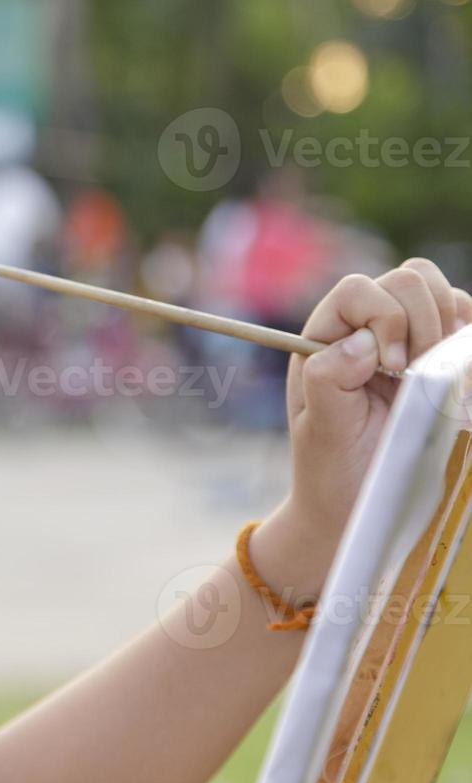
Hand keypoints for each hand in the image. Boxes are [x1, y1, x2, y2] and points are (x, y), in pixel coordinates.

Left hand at [267, 259, 471, 594]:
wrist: (358, 502)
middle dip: (422, 320)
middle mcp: (363, 329)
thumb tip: (359, 342)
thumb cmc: (334, 469)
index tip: (392, 369)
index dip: (385, 318)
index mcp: (325, 338)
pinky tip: (454, 374)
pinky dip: (466, 335)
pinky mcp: (437, 356)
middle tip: (414, 374)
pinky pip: (463, 319)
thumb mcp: (324, 431)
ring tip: (433, 374)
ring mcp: (404, 338)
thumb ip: (329, 381)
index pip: (359, 290)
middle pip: (406, 279)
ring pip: (438, 291)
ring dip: (446, 323)